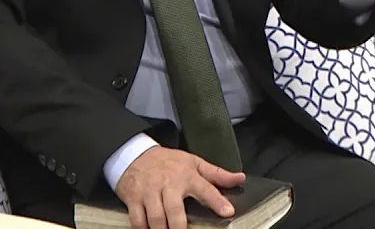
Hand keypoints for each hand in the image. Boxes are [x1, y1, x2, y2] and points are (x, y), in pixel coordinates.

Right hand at [115, 146, 245, 228]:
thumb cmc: (167, 161)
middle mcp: (168, 184)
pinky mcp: (134, 198)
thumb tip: (240, 178)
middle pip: (175, 210)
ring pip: (156, 217)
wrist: (134, 153)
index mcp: (186, 175)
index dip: (217, 201)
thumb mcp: (193, 162)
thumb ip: (217, 174)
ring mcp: (149, 192)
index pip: (205, 188)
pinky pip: (137, 219)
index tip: (228, 211)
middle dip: (179, 226)